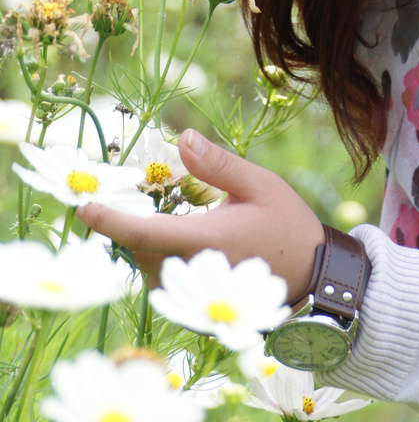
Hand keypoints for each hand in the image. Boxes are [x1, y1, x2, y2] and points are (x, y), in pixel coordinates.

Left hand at [75, 129, 324, 299]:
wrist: (313, 276)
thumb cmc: (287, 225)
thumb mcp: (261, 184)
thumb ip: (218, 164)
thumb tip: (182, 138)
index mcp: (205, 240)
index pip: (142, 233)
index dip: (108, 222)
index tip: (83, 207)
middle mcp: (193, 272)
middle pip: (138, 248)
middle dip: (129, 221)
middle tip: (130, 192)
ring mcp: (194, 293)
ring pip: (147, 266)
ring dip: (142, 239)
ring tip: (157, 210)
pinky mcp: (198, 303)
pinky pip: (161, 280)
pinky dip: (156, 255)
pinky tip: (174, 234)